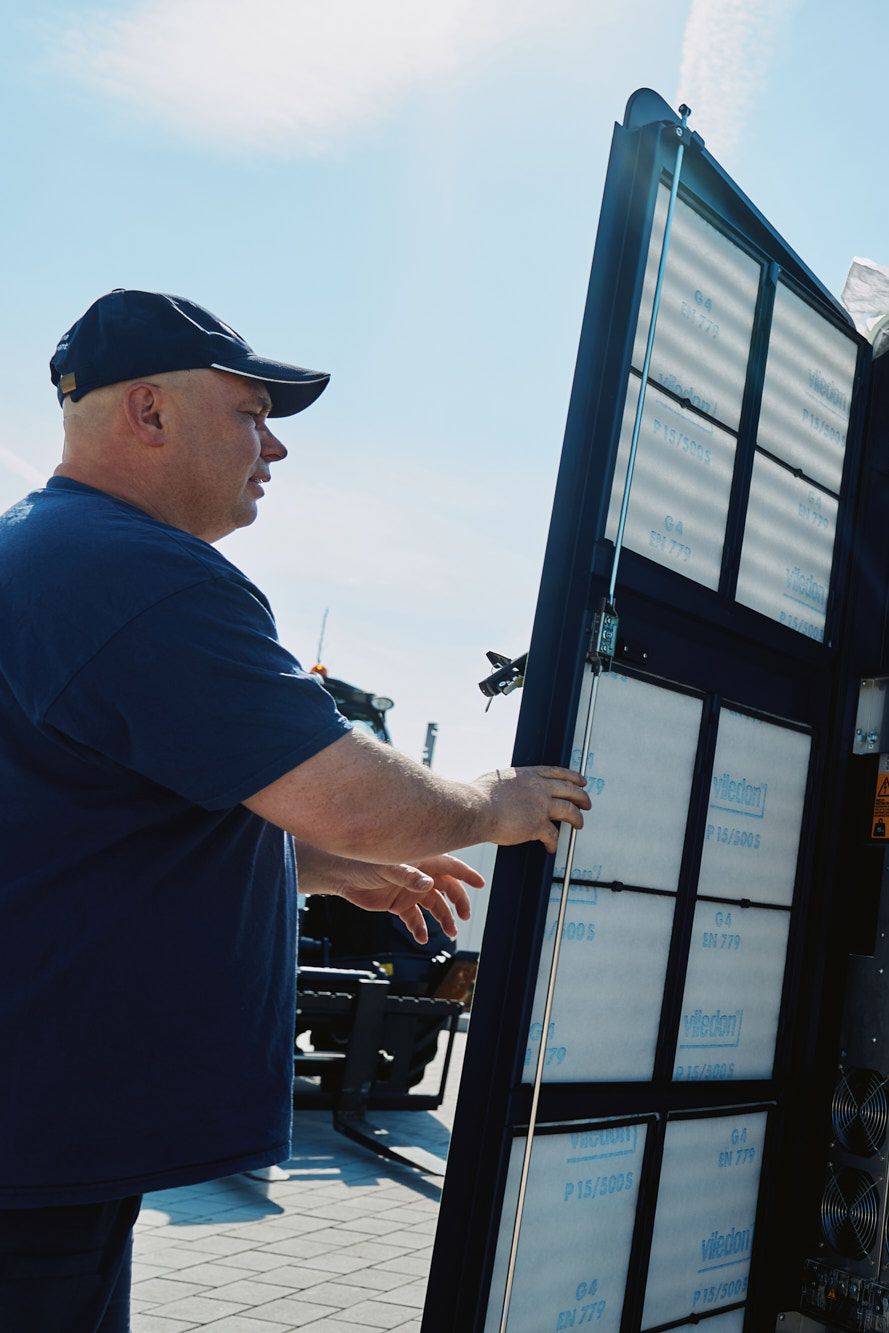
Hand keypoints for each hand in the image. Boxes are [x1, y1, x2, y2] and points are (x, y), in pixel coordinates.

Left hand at [330, 854, 484, 944]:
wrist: (341, 876)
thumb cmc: (363, 862)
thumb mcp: (387, 868)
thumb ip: (408, 876)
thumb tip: (428, 885)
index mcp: (421, 862)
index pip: (450, 866)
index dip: (466, 874)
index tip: (480, 883)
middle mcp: (419, 876)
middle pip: (447, 888)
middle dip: (458, 901)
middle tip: (465, 916)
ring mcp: (409, 891)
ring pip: (434, 906)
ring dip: (443, 919)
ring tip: (450, 933)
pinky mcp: (398, 905)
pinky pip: (414, 919)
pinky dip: (419, 928)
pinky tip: (421, 938)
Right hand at [473, 766, 589, 853]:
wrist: (476, 808)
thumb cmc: (479, 795)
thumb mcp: (498, 779)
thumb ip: (510, 783)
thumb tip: (507, 787)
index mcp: (529, 774)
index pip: (558, 773)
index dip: (573, 777)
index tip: (580, 781)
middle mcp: (539, 788)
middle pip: (570, 790)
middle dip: (582, 797)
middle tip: (587, 804)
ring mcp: (540, 806)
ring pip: (569, 810)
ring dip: (577, 819)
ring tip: (579, 824)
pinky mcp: (537, 825)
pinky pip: (553, 835)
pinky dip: (554, 843)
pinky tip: (552, 847)